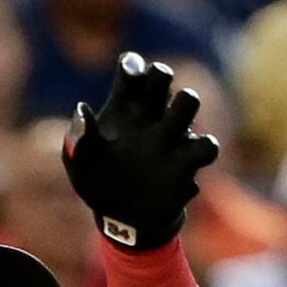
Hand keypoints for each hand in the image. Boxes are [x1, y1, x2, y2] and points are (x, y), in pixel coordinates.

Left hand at [61, 52, 219, 249]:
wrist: (122, 219)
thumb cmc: (99, 182)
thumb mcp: (80, 164)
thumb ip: (79, 139)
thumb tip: (81, 108)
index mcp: (122, 111)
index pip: (130, 77)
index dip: (131, 67)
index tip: (129, 69)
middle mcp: (150, 116)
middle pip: (161, 80)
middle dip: (160, 74)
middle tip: (158, 76)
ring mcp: (172, 136)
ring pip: (188, 102)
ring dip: (186, 101)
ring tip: (174, 115)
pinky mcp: (188, 160)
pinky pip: (207, 146)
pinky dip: (203, 147)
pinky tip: (185, 161)